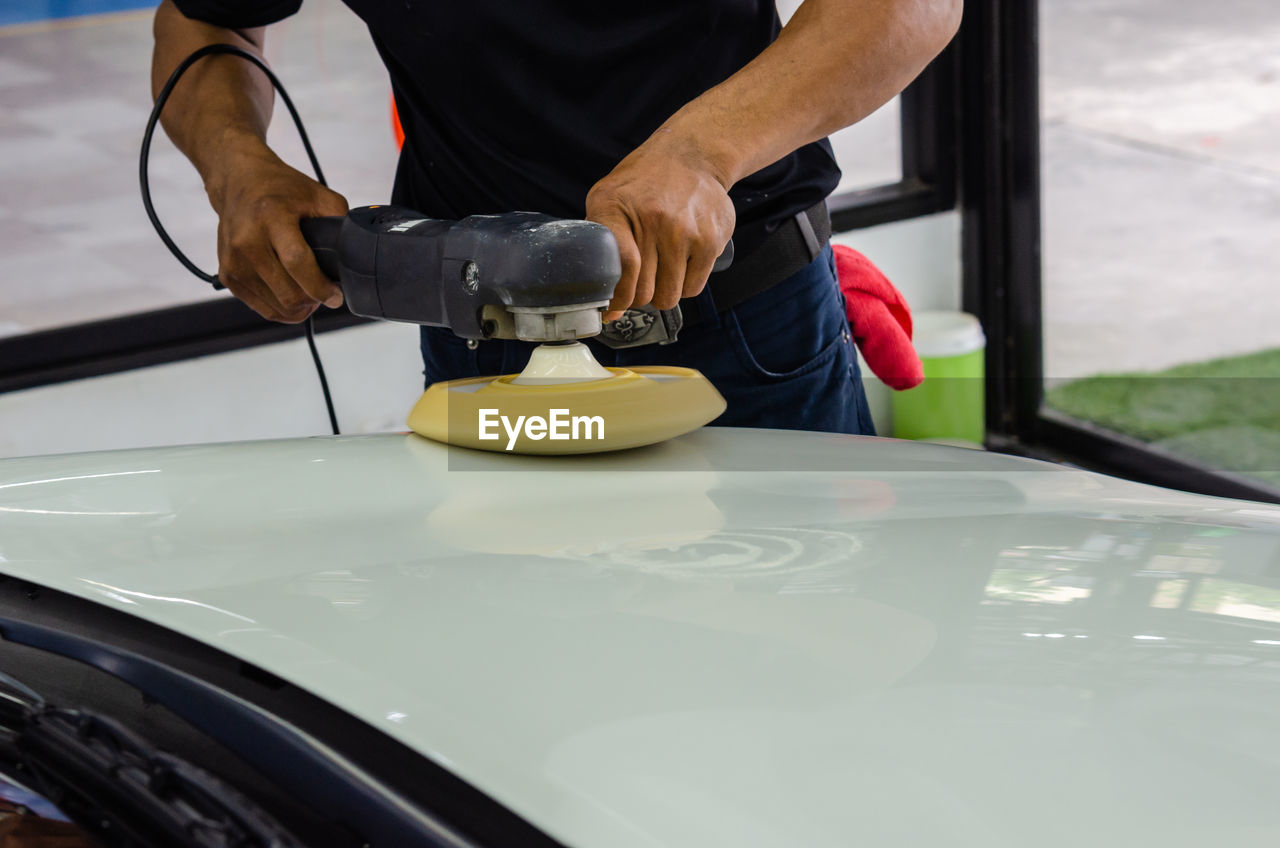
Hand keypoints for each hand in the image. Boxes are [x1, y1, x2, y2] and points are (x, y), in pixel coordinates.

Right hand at [208, 144, 347, 322]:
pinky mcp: (227, 274)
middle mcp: (247, 240)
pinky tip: (293, 295)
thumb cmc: (279, 188)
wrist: (238, 181)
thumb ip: (339, 221)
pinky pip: (262, 308)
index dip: (321, 287)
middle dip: (314, 300)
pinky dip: (282, 309)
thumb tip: (355, 253)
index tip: (336, 296)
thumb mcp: (316, 194)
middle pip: (287, 292)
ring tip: (310, 293)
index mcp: (271, 216)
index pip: (297, 263)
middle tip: (326, 294)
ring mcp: (234, 260)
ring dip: (300, 307)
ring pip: (276, 306)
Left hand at [586, 136, 734, 319]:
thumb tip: (608, 306)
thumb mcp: (608, 199)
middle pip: (643, 292)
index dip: (617, 297)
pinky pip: (693, 288)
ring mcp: (684, 231)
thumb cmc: (643, 185)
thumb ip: (601, 245)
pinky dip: (686, 285)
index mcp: (616, 208)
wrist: (692, 156)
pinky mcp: (710, 241)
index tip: (614, 306)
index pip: (620, 268)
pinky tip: (681, 265)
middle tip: (641, 284)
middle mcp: (652, 219)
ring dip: (664, 292)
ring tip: (662, 271)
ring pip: (669, 296)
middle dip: (640, 297)